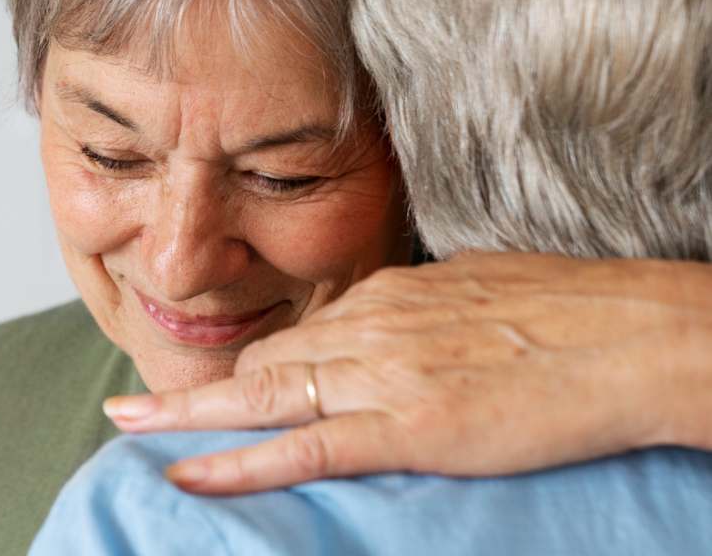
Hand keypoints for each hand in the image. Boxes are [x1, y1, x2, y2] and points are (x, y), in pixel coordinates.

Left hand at [102, 252, 711, 494]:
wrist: (633, 335)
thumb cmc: (574, 311)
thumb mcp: (482, 290)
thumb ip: (428, 310)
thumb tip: (407, 320)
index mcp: (391, 294)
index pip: (297, 334)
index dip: (246, 364)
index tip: (209, 378)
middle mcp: (370, 327)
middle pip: (262, 363)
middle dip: (195, 387)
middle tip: (132, 405)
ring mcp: (383, 376)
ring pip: (262, 398)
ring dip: (189, 415)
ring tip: (128, 425)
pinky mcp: (408, 426)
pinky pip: (303, 448)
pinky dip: (238, 464)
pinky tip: (189, 472)